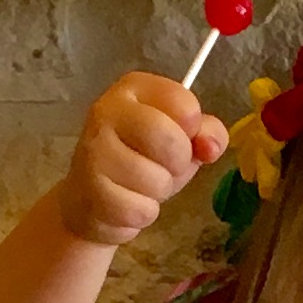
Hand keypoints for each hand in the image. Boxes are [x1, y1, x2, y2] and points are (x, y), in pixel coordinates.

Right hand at [58, 73, 228, 247]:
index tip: (179, 139)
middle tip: (160, 167)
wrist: (91, 198)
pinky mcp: (92, 190)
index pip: (185, 105)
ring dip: (158, 192)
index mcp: (134, 89)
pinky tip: (126, 203)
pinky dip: (143, 214)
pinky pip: (141, 210)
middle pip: (172, 141)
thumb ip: (205, 133)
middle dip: (177, 164)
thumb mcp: (180, 140)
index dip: (192, 132)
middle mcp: (108, 110)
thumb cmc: (141, 161)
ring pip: (157, 180)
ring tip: (140, 186)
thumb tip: (211, 146)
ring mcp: (95, 150)